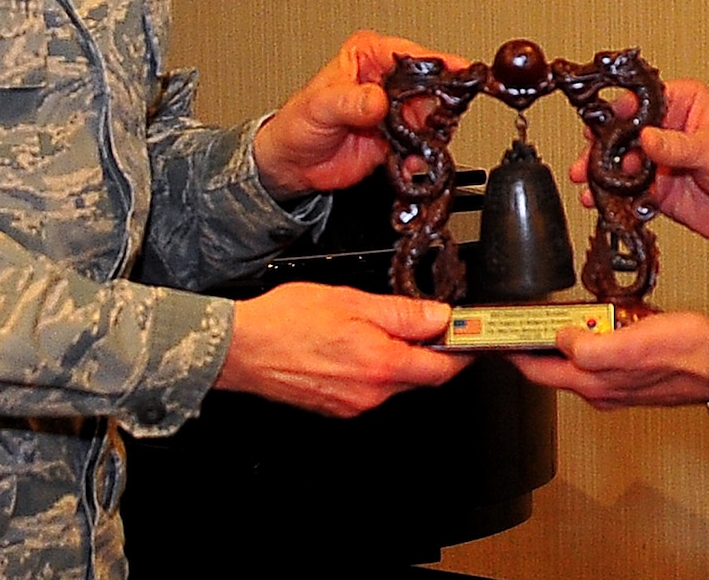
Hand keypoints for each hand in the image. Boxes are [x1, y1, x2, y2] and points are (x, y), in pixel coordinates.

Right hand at [215, 282, 468, 416]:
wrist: (241, 348)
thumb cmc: (288, 320)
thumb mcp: (353, 301)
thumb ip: (402, 312)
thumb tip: (440, 317)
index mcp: (382, 365)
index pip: (443, 368)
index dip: (461, 349)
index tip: (467, 334)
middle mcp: (372, 393)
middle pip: (421, 376)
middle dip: (427, 350)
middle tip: (420, 319)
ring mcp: (353, 405)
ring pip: (395, 382)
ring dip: (397, 357)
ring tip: (373, 327)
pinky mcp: (336, 408)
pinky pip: (370, 389)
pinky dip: (373, 368)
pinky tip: (352, 345)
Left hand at [253, 30, 466, 199]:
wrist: (293, 163)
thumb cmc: (297, 124)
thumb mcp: (319, 107)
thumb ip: (348, 101)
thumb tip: (376, 99)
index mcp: (369, 56)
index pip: (411, 54)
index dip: (437, 63)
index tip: (457, 72)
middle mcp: (388, 80)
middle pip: (431, 85)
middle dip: (440, 103)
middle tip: (438, 119)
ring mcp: (397, 109)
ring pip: (433, 115)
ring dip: (433, 132)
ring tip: (420, 145)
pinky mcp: (400, 137)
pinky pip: (423, 144)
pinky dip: (423, 155)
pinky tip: (412, 162)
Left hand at [510, 311, 708, 409]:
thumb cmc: (685, 353)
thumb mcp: (630, 344)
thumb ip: (590, 347)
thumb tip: (562, 339)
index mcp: (594, 383)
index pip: (539, 372)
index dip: (513, 354)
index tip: (494, 339)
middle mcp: (602, 388)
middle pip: (554, 368)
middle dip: (534, 345)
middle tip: (518, 320)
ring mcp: (618, 382)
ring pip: (576, 361)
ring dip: (562, 340)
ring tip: (550, 317)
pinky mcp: (633, 372)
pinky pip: (599, 355)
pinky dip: (590, 338)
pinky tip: (598, 321)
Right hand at [570, 77, 708, 258]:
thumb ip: (679, 146)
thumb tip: (646, 137)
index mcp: (683, 103)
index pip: (642, 99)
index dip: (620, 111)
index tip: (603, 125)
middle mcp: (665, 129)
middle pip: (623, 131)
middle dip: (602, 145)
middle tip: (589, 159)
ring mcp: (658, 159)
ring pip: (620, 161)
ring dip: (602, 172)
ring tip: (588, 181)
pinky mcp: (655, 188)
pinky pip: (627, 190)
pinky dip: (612, 196)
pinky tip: (600, 201)